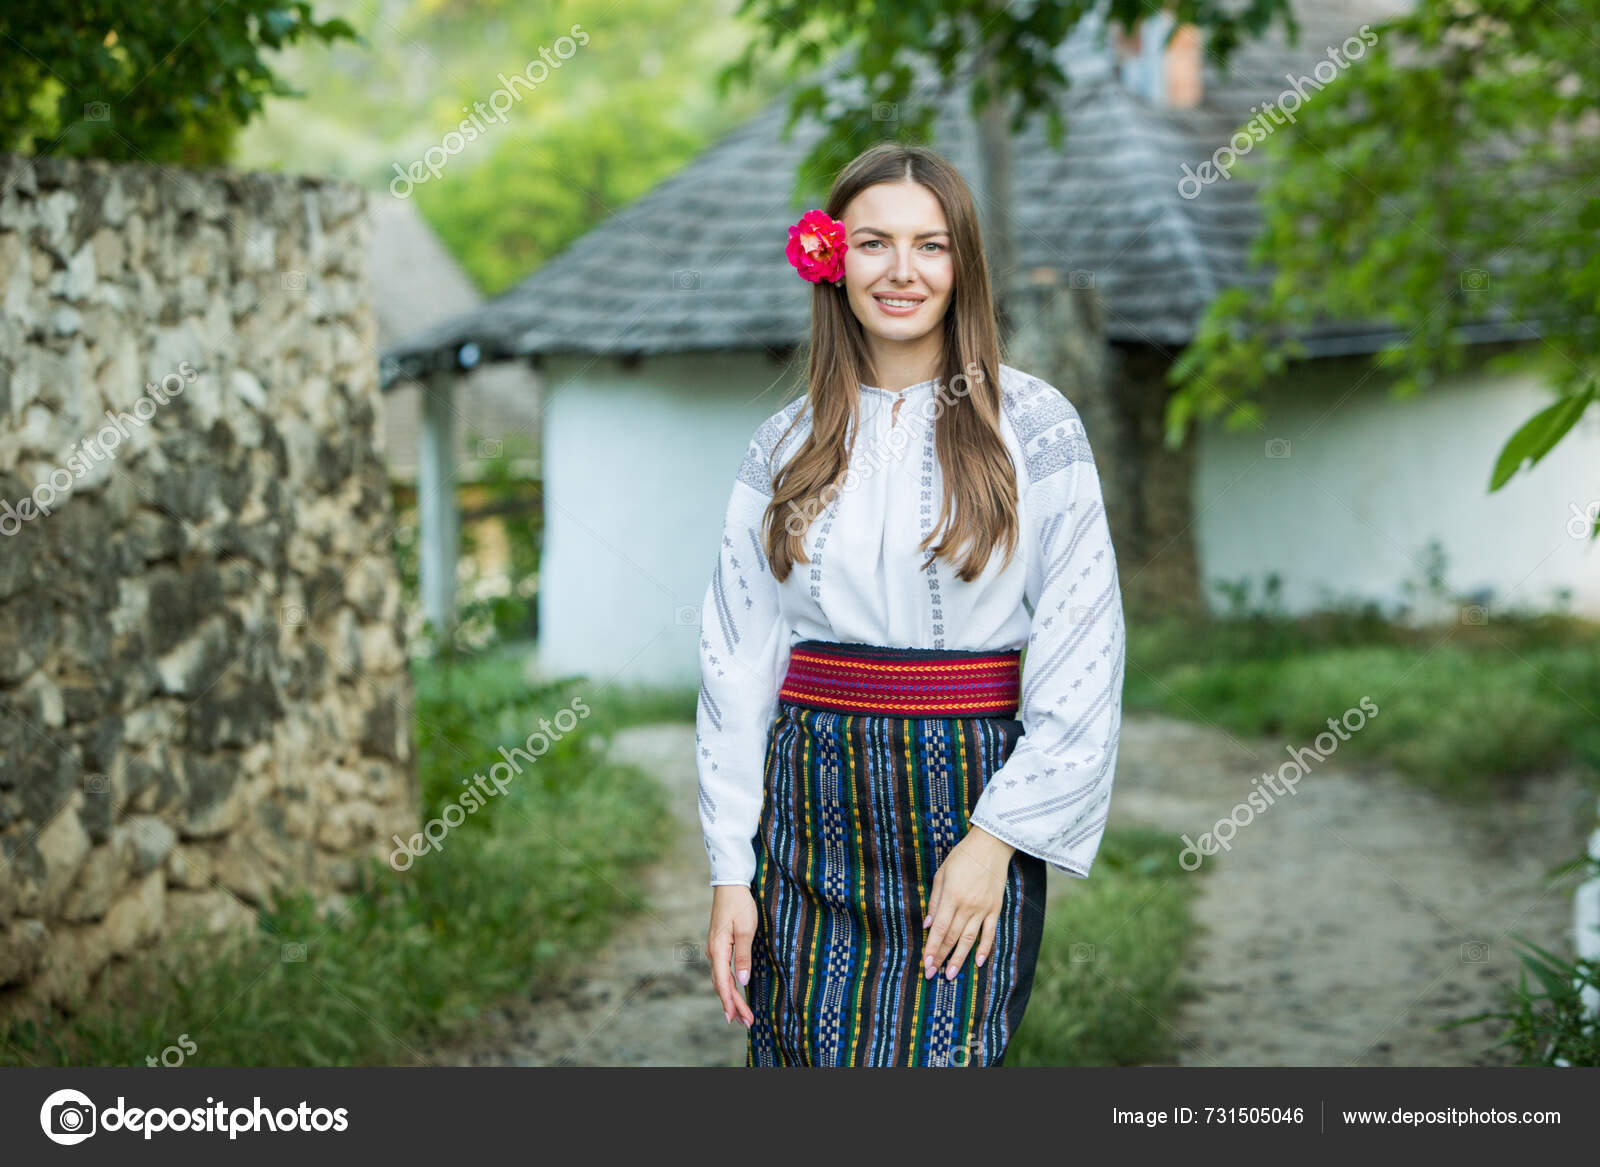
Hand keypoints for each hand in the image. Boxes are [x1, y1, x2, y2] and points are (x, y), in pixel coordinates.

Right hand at [706, 884, 756, 1027]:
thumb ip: (744, 956)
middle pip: (721, 985)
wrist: (730, 884)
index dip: (731, 1002)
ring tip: (740, 1015)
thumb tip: (742, 981)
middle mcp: (713, 951)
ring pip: (720, 979)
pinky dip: (728, 985)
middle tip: (745, 1023)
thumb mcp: (747, 929)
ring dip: (730, 997)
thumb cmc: (740, 904)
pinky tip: (734, 992)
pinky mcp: (719, 945)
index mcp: (718, 949)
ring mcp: (714, 948)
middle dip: (733, 1005)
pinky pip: (721, 971)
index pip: (723, 982)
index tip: (738, 1019)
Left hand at [922, 825, 1015, 980]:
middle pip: (952, 937)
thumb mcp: (942, 874)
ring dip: (959, 958)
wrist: (991, 846)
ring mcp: (983, 908)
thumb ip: (934, 900)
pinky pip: (990, 933)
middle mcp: (967, 905)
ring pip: (970, 939)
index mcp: (951, 896)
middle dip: (941, 957)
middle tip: (932, 974)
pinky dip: (984, 948)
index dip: (932, 948)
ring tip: (951, 975)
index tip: (925, 964)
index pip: (940, 929)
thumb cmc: (962, 857)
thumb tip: (928, 925)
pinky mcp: (995, 909)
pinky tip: (978, 962)